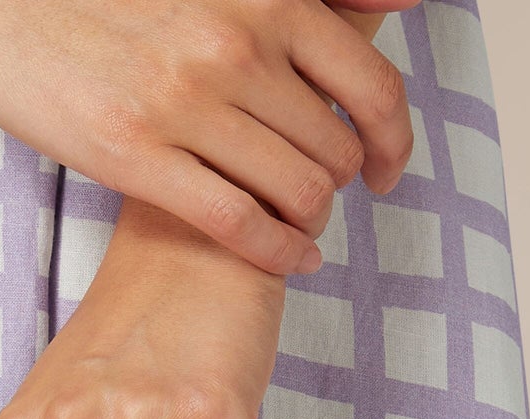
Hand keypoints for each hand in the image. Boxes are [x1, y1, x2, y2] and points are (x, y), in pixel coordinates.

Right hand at [0, 0, 417, 275]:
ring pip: (297, 191)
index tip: (386, 168)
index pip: (371, 85)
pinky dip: (278, 252)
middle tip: (315, 199)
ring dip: (308, 221)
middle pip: (335, 149)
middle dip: (339, 185)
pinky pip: (238, 224)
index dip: (393, 140)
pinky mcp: (136, 154)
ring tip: (294, 227)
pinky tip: (289, 260)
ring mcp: (186, 104)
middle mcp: (237, 46)